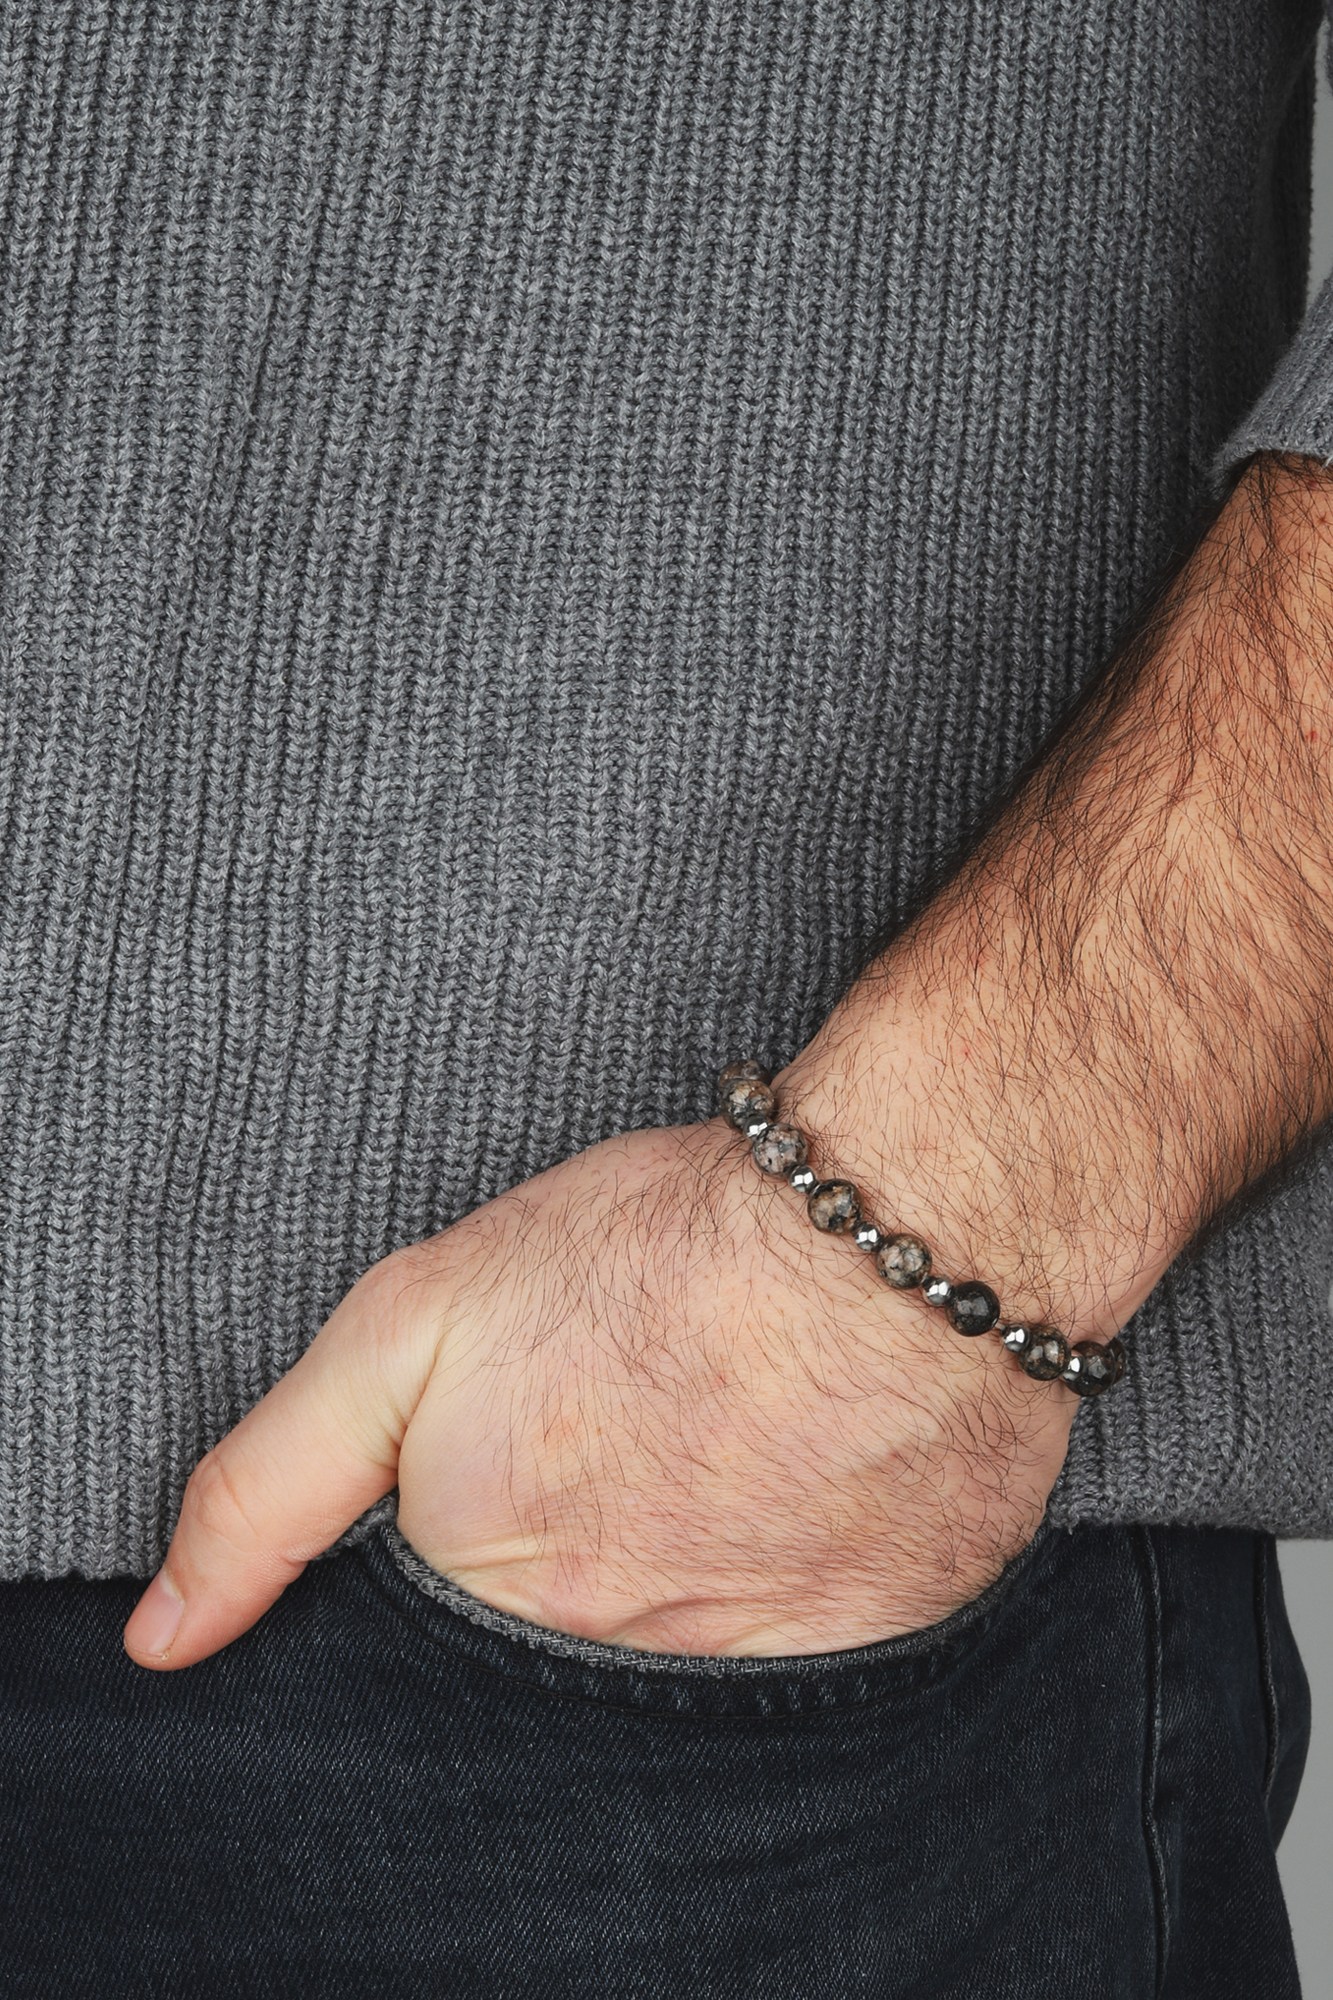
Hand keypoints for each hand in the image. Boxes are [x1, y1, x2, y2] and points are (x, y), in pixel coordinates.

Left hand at [122, 1109, 1074, 1670]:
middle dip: (583, 1560)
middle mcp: (611, 1666)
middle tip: (643, 1435)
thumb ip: (272, 1487)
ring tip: (722, 1441)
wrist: (899, 1231)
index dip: (478, 1534)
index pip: (439, 1635)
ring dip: (689, 1564)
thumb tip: (164, 1639)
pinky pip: (799, 1651)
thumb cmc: (656, 1252)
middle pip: (558, 1657)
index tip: (539, 1454)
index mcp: (489, 1592)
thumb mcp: (411, 1325)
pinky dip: (792, 1577)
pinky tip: (804, 1476)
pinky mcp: (872, 1648)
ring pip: (678, 1656)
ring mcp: (750, 1669)